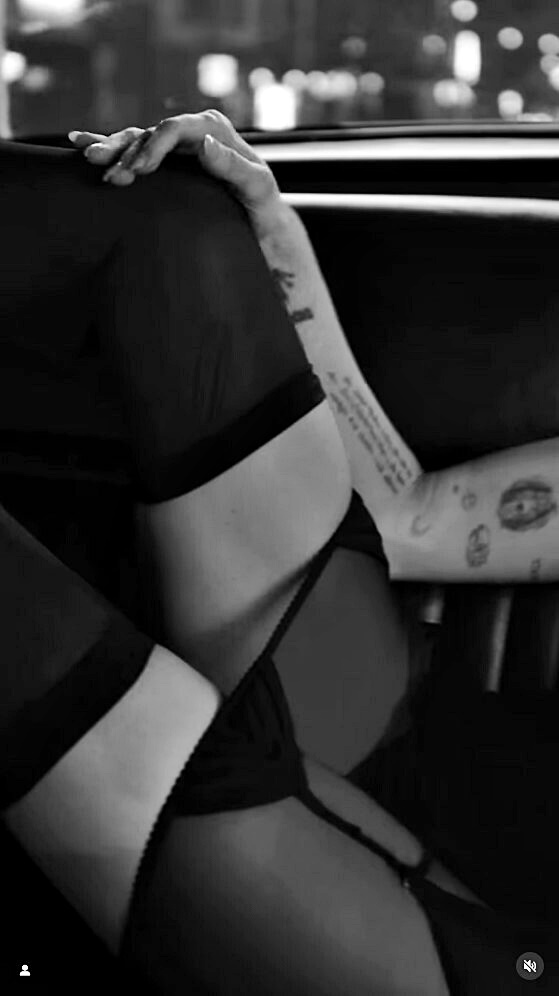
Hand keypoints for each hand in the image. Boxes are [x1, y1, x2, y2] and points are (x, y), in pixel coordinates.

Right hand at [68, 109, 286, 239]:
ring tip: (88, 157)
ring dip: (111, 150)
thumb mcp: (256, 186)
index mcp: (212, 128)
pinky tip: (78, 142)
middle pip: (148, 134)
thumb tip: (204, 143)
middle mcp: (191, 131)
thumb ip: (232, 166)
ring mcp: (176, 146)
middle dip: (124, 150)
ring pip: (136, 141)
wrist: (259, 218)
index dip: (153, 147)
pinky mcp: (166, 160)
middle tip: (105, 172)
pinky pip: (133, 149)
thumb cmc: (262, 203)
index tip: (139, 171)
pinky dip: (108, 145)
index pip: (173, 129)